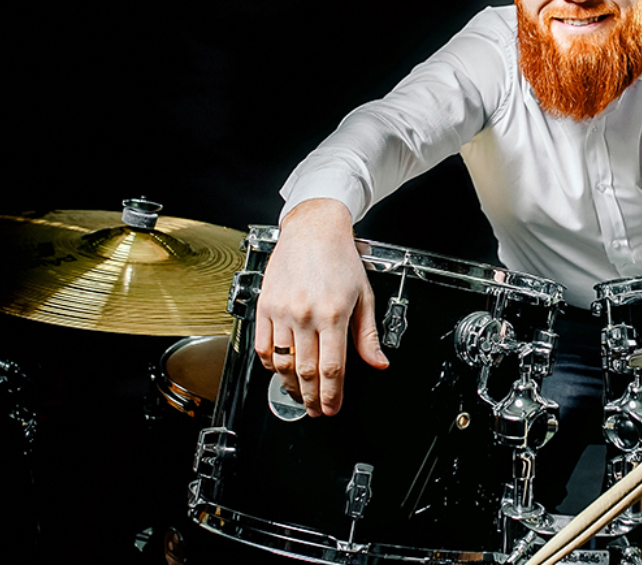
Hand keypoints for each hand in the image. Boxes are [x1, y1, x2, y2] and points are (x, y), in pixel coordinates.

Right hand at [255, 198, 388, 416]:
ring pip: (282, 363)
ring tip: (300, 396)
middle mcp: (305, 314)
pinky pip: (263, 346)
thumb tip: (378, 363)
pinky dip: (270, 365)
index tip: (332, 408)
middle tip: (316, 411)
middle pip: (307, 371)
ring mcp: (281, 311)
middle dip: (312, 398)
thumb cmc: (340, 259)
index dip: (332, 395)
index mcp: (333, 313)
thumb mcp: (364, 296)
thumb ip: (368, 335)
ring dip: (291, 386)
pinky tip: (280, 371)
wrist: (313, 230)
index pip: (332, 367)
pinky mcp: (264, 306)